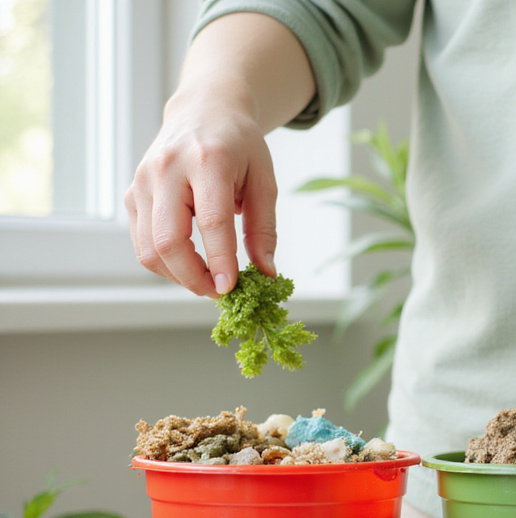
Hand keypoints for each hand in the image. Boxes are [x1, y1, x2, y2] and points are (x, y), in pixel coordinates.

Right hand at [125, 93, 277, 297]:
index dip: (220, 261)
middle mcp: (167, 168)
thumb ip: (264, 228)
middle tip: (220, 292)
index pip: (211, 221)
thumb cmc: (239, 145)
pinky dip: (164, 263)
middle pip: (168, 240)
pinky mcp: (131, 194)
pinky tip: (189, 264)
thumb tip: (266, 272)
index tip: (232, 288)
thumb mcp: (264, 180)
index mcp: (207, 160)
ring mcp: (142, 181)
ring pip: (148, 247)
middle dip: (193, 277)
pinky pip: (141, 241)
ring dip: (177, 275)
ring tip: (207, 281)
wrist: (204, 111)